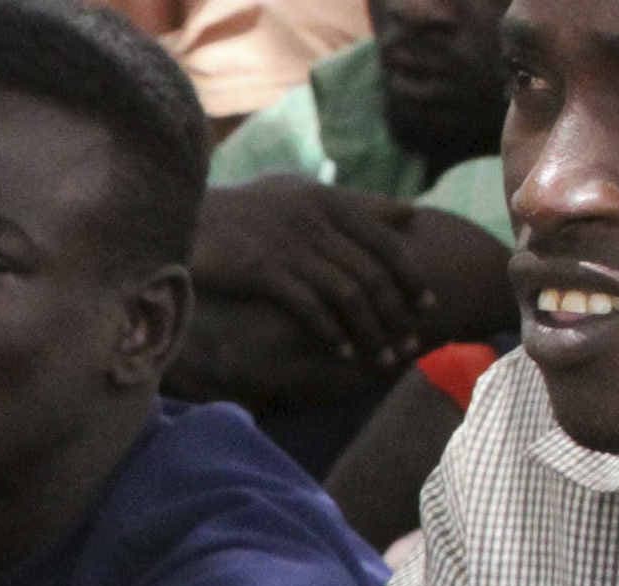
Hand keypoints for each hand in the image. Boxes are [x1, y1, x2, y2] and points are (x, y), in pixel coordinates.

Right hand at [191, 177, 430, 370]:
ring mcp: (290, 247)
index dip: (411, 276)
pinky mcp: (263, 270)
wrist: (190, 216)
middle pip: (371, 274)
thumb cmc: (250, 209)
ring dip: (370, 330)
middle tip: (410, 345)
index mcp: (331, 202)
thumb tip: (412, 214)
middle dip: (396, 314)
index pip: (386, 242)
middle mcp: (316, 222)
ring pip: (347, 294)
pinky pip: (308, 306)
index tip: (428, 305)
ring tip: (383, 358)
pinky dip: (330, 331)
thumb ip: (359, 205)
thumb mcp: (306, 193)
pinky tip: (343, 353)